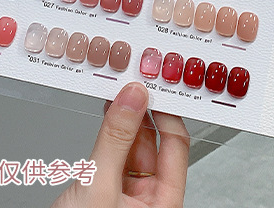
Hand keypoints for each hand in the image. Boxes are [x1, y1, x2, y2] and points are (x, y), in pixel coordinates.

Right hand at [52, 82, 188, 207]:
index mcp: (164, 207)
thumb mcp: (99, 187)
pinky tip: (105, 111)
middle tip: (133, 78)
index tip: (154, 84)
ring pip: (131, 145)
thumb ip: (115, 139)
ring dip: (124, 117)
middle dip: (143, 110)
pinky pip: (112, 153)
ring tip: (118, 89)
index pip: (175, 146)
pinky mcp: (102, 191)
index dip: (167, 112)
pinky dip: (109, 130)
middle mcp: (149, 201)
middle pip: (153, 142)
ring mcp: (125, 196)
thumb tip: (132, 98)